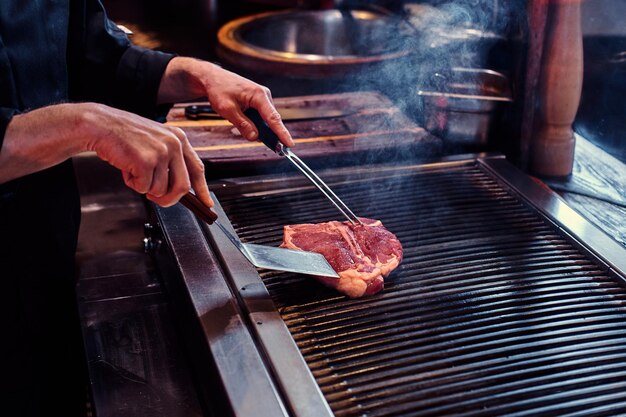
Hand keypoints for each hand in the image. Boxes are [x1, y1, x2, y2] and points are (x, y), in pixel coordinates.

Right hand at [1, 103, 211, 207]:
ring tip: (134, 171)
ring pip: (160, 189)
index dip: (203, 190)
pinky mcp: (146, 161)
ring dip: (145, 187)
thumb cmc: (125, 136)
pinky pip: (144, 187)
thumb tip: (179, 189)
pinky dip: (133, 184)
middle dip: (169, 199)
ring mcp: (161, 152)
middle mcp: (174, 144)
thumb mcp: (154, 142)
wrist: (100, 125)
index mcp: (179, 138)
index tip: (207, 204)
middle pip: (182, 186)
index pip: (197, 169)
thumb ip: (169, 161)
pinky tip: (126, 169)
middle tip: (156, 199)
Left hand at [157, 57, 294, 146]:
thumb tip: (255, 137)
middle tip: (257, 141)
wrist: (212, 78)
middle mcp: (264, 96)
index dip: (282, 133)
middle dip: (265, 133)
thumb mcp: (227, 109)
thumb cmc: (219, 89)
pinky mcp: (257, 103)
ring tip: (236, 119)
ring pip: (263, 121)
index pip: (273, 118)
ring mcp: (262, 99)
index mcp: (259, 95)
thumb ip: (242, 124)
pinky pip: (259, 118)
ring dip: (254, 127)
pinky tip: (239, 118)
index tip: (290, 144)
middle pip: (270, 121)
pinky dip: (252, 123)